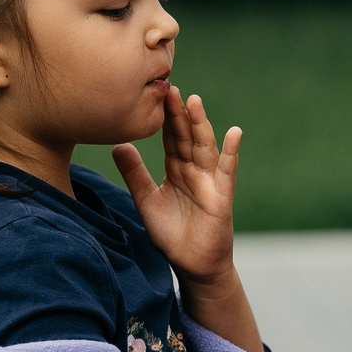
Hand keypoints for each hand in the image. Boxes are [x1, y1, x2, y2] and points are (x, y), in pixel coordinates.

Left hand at [111, 87, 241, 283]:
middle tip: (169, 86)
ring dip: (200, 124)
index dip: (164, 117)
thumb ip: (134, 174)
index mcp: (176, 169)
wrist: (191, 264)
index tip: (154, 93)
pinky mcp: (221, 197)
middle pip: (186, 137)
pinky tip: (234, 133)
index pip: (170, 137)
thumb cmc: (172, 233)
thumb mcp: (146, 200)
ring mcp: (209, 182)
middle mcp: (194, 171)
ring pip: (204, 147)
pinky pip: (227, 172)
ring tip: (193, 101)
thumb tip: (117, 144)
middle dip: (178, 113)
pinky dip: (231, 153)